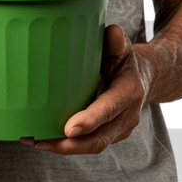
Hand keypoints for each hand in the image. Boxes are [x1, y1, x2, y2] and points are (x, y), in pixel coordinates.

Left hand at [19, 24, 150, 154]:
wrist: (146, 79)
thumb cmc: (126, 60)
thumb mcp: (123, 48)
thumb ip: (116, 41)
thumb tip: (112, 34)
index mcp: (129, 92)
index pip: (110, 108)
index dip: (90, 120)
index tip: (69, 129)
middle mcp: (127, 115)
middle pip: (100, 138)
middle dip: (70, 145)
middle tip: (42, 141)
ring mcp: (120, 129)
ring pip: (93, 145)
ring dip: (64, 148)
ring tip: (36, 142)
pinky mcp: (110, 135)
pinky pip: (90, 144)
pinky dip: (68, 145)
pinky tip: (45, 140)